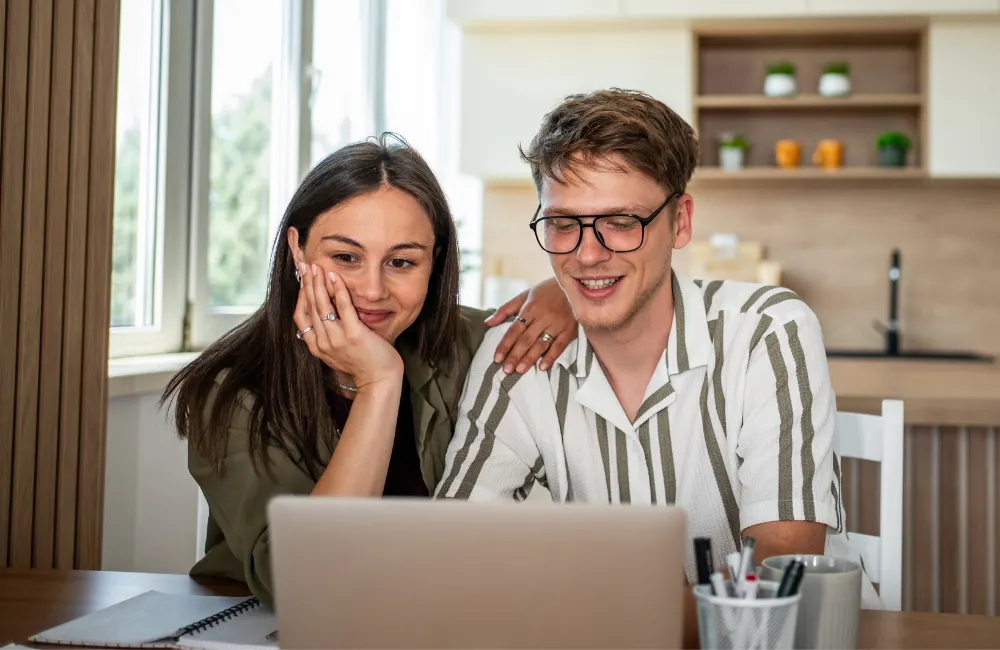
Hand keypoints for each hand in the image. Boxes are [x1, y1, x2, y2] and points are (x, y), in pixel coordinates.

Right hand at [293, 263, 402, 388]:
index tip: (302, 280)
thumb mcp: (337, 353)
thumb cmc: (363, 364)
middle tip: (305, 265)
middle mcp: (323, 343)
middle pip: (310, 307)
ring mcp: (337, 339)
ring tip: (316, 267)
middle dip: (307, 284)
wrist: (379, 381)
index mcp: (317, 347)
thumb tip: (318, 320)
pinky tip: (334, 276)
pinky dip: (338, 290)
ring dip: (318, 284)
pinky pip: (343, 308)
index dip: (300, 296)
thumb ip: (326, 337)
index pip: (300, 317)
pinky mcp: (353, 335)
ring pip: (322, 306)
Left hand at [485, 277, 576, 373]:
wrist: (575, 283)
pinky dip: (551, 357)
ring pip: (541, 344)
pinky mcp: (570, 330)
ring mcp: (557, 324)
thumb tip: (488, 323)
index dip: (505, 345)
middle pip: (526, 339)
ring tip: (519, 370)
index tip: (497, 358)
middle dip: (515, 355)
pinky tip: (542, 367)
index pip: (514, 330)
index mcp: (530, 308)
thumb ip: (505, 309)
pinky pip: (560, 345)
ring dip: (530, 358)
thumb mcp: (524, 295)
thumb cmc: (546, 291)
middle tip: (506, 370)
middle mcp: (543, 317)